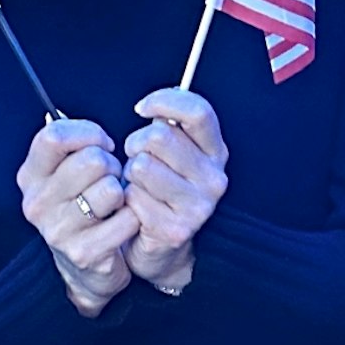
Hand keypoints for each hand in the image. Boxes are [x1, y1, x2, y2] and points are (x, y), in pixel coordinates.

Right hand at [18, 117, 136, 313]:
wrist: (87, 270)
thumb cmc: (82, 209)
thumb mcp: (65, 175)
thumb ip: (72, 147)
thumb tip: (94, 133)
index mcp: (30, 176)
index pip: (54, 136)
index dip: (88, 133)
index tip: (104, 144)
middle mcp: (37, 202)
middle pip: (91, 160)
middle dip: (112, 165)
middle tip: (113, 180)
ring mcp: (58, 230)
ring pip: (110, 189)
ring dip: (123, 194)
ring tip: (116, 204)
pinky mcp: (84, 253)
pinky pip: (127, 219)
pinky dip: (134, 219)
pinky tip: (125, 224)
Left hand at [122, 88, 228, 295]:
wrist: (161, 242)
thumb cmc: (160, 182)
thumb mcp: (171, 148)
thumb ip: (168, 123)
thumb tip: (150, 107)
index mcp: (216, 152)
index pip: (198, 112)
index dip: (163, 101)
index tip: (142, 109)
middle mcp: (215, 179)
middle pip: (159, 137)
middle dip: (136, 144)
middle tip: (137, 159)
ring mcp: (199, 207)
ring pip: (142, 166)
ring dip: (131, 173)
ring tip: (139, 184)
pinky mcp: (177, 230)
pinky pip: (134, 197)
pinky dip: (128, 199)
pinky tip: (139, 207)